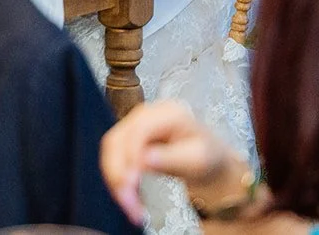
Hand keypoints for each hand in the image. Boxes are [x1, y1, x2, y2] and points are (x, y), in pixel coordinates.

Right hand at [100, 100, 243, 224]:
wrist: (207, 158)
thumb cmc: (207, 155)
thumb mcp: (198, 159)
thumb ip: (173, 158)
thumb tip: (145, 159)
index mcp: (169, 113)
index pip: (139, 130)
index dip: (130, 155)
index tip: (131, 182)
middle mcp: (147, 114)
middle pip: (118, 139)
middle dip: (117, 173)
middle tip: (128, 203)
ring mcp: (136, 124)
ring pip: (111, 150)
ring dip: (114, 178)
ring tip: (129, 205)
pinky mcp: (129, 138)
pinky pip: (114, 157)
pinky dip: (116, 178)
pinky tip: (128, 196)